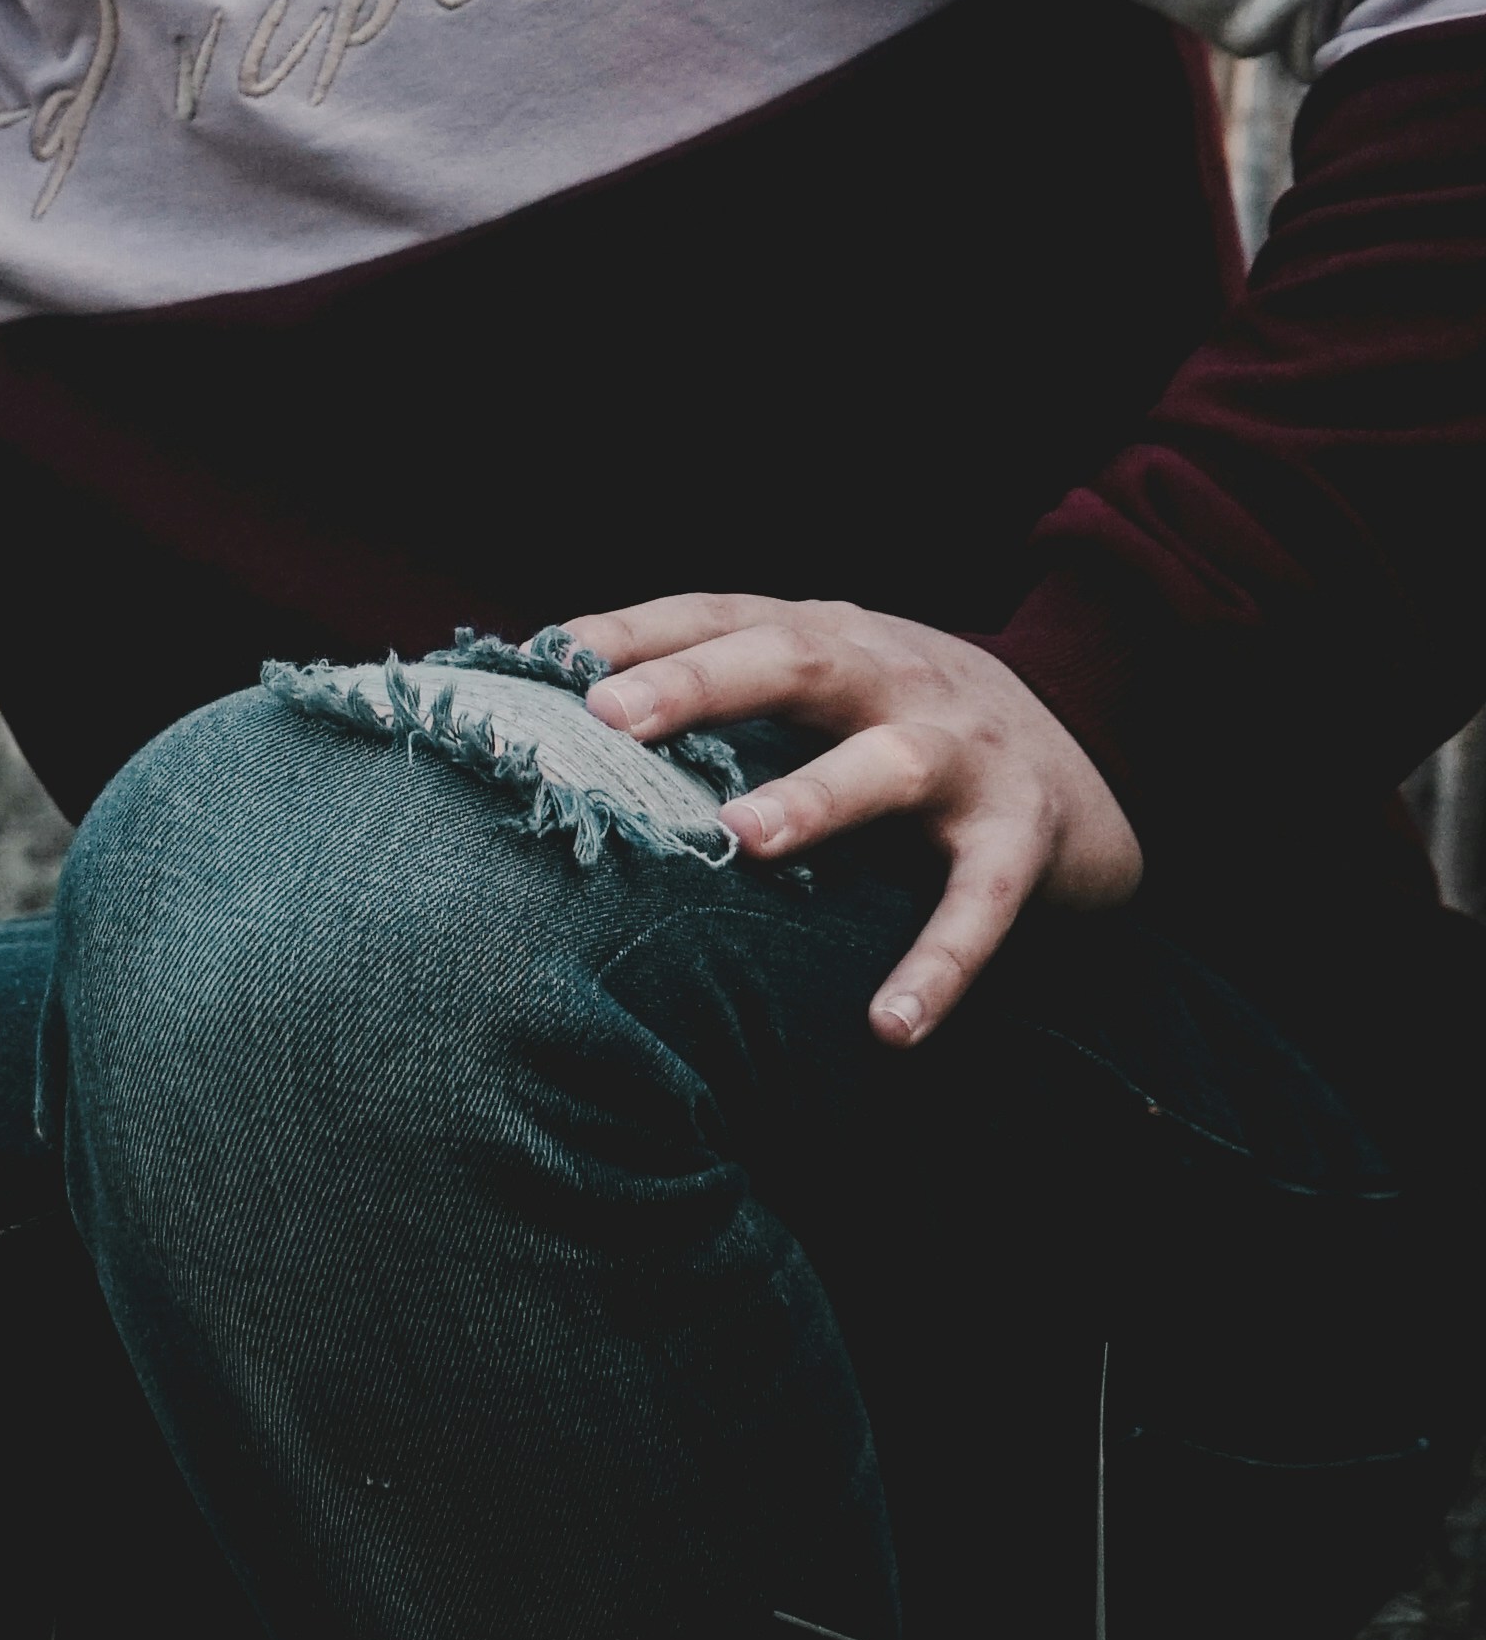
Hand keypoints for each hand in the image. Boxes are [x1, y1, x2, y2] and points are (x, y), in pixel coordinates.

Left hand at [566, 592, 1143, 1047]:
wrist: (1091, 753)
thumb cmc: (908, 725)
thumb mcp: (825, 687)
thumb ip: (721, 692)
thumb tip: (567, 723)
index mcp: (832, 637)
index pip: (722, 614)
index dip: (637, 630)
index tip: (547, 655)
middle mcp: (897, 677)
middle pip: (796, 659)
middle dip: (702, 683)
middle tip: (614, 716)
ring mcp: (964, 755)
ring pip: (890, 764)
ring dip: (818, 796)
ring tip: (747, 835)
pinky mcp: (1022, 839)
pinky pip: (981, 905)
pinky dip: (939, 962)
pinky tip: (892, 1025)